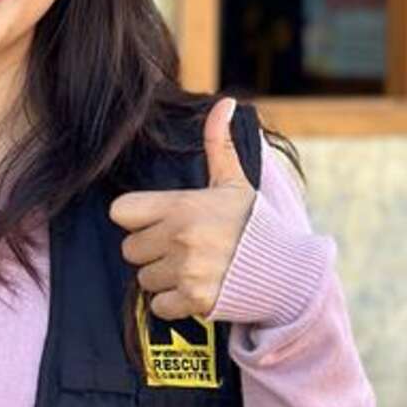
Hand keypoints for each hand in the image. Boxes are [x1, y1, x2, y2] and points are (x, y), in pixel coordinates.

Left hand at [108, 97, 257, 319]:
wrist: (286, 272)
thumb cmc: (254, 223)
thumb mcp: (234, 181)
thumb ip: (219, 143)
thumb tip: (225, 102)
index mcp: (183, 206)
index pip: (121, 212)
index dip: (135, 218)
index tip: (156, 220)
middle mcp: (180, 237)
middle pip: (129, 249)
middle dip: (149, 250)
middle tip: (179, 247)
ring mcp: (186, 270)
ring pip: (143, 279)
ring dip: (161, 277)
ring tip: (190, 267)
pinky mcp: (194, 300)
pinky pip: (157, 304)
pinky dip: (171, 302)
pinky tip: (194, 289)